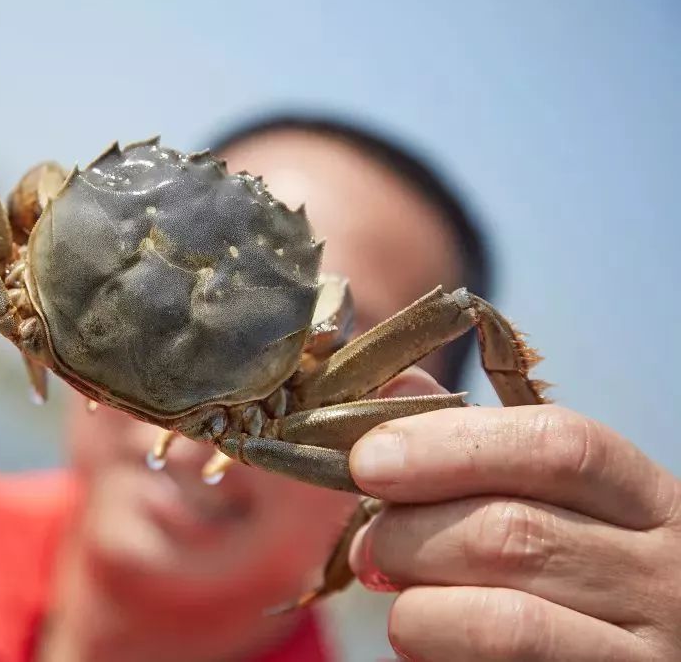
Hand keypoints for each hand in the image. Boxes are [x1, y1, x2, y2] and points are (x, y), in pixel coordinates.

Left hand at [348, 377, 680, 660]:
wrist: (635, 653)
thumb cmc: (574, 568)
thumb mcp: (552, 498)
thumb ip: (475, 440)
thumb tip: (399, 385)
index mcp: (644, 498)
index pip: (560, 447)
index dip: (449, 444)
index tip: (368, 459)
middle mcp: (661, 573)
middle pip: (511, 532)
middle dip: (408, 533)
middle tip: (370, 544)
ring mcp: (642, 650)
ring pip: (502, 618)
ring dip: (415, 601)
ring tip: (391, 591)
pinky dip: (436, 646)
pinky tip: (422, 632)